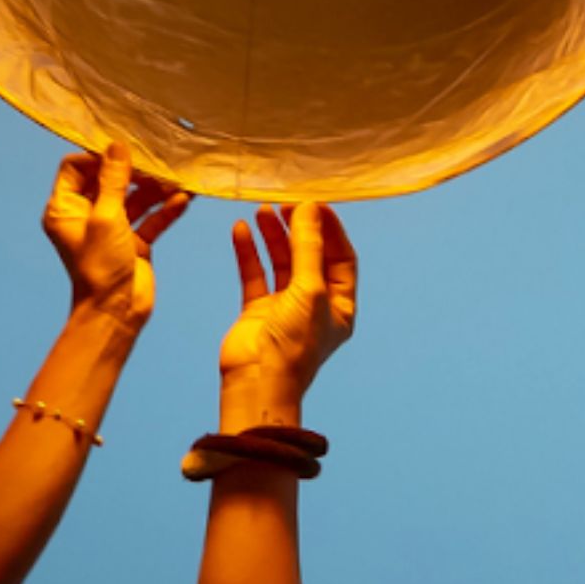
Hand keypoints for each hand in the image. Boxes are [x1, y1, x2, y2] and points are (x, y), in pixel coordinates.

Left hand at [43, 145, 189, 329]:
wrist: (116, 312)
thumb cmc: (100, 266)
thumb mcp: (106, 218)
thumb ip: (113, 181)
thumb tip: (117, 146)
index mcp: (65, 208)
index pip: (75, 168)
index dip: (98, 157)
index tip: (124, 151)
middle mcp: (86, 215)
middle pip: (109, 180)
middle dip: (134, 171)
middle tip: (157, 162)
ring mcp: (112, 228)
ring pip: (134, 198)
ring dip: (155, 189)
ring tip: (177, 180)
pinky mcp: (134, 241)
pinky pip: (150, 218)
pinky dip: (165, 209)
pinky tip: (184, 199)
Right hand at [219, 204, 358, 424]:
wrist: (258, 381)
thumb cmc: (295, 342)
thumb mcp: (310, 288)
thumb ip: (309, 247)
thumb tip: (309, 208)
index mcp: (341, 304)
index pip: (342, 257)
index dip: (330, 228)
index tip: (315, 202)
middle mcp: (315, 304)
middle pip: (310, 255)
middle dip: (299, 228)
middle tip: (286, 202)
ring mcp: (285, 306)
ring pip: (282, 261)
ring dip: (273, 236)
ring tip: (263, 209)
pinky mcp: (258, 310)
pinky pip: (255, 274)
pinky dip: (249, 252)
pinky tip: (242, 229)